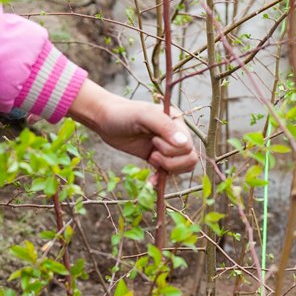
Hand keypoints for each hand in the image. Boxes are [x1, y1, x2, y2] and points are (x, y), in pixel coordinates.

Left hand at [68, 81, 198, 179]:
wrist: (105, 120)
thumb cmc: (124, 114)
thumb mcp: (144, 115)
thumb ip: (165, 127)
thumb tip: (185, 144)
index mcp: (177, 122)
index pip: (188, 145)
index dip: (171, 149)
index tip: (153, 140)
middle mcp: (176, 134)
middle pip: (189, 158)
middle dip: (170, 161)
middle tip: (153, 153)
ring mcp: (166, 147)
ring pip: (183, 167)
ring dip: (168, 168)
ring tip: (151, 159)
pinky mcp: (156, 158)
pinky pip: (169, 173)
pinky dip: (161, 180)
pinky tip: (151, 181)